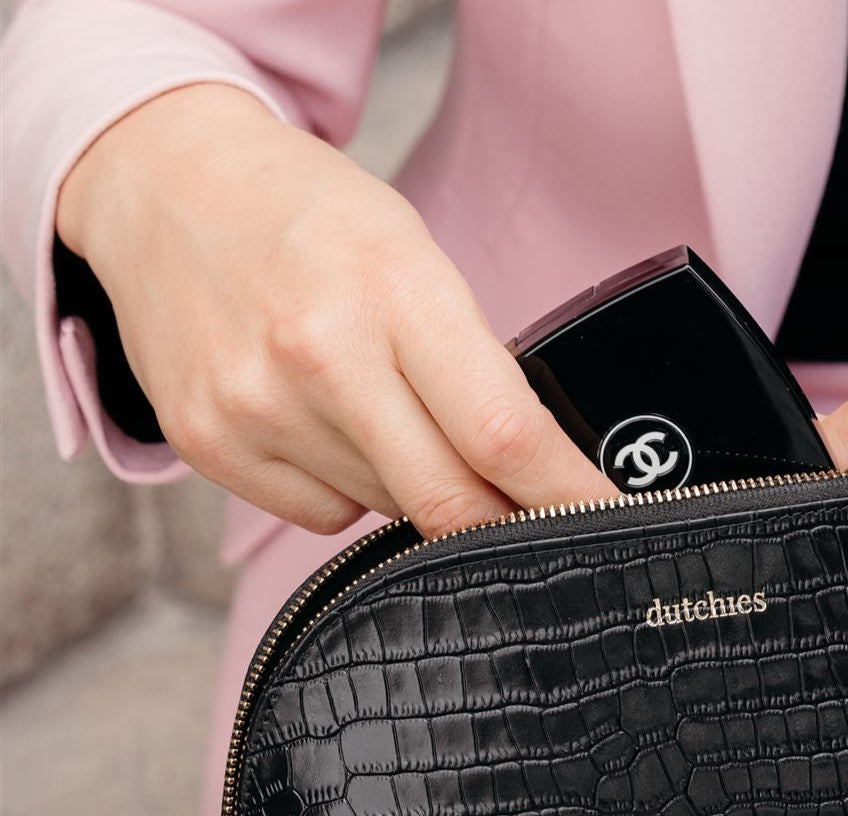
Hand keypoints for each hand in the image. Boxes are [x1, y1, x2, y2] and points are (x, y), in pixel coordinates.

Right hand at [56, 84, 613, 536]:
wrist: (165, 186)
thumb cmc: (310, 219)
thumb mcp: (414, 255)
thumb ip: (473, 363)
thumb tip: (533, 468)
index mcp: (395, 291)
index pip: (504, 433)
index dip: (566, 496)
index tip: (606, 522)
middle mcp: (321, 355)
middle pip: (450, 503)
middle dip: (502, 523)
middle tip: (526, 512)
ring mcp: (258, 407)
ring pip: (389, 510)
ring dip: (414, 485)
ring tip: (378, 406)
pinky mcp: (210, 445)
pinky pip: (323, 517)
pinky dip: (346, 488)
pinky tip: (322, 423)